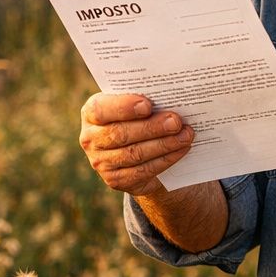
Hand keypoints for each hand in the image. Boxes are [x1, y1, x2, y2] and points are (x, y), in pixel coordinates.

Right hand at [78, 93, 195, 196]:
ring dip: (164, 144)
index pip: (101, 110)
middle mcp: (90, 139)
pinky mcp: (115, 180)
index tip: (148, 105)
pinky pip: (143, 170)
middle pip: (120, 133)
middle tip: (176, 121)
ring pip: (134, 154)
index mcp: (91, 113)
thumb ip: (143, 100)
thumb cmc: (136, 119)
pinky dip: (166, 160)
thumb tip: (170, 96)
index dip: (123, 107)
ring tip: (185, 135)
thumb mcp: (133, 106)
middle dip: (151, 127)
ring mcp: (100, 162)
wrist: (135, 152)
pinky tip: (181, 149)